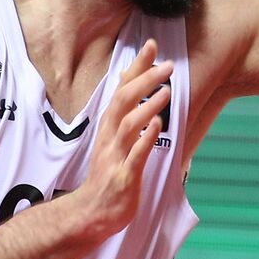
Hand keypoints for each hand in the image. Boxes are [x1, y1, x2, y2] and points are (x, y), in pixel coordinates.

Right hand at [74, 39, 173, 241]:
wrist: (92, 212)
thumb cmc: (108, 174)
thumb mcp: (114, 138)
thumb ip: (124, 111)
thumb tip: (130, 81)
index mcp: (109, 126)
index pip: (121, 89)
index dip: (136, 67)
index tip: (151, 45)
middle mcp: (110, 137)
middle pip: (122, 101)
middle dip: (143, 80)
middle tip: (167, 65)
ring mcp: (115, 156)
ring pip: (128, 125)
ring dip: (146, 106)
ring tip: (166, 91)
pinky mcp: (124, 176)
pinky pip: (135, 155)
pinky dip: (145, 139)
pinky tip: (157, 124)